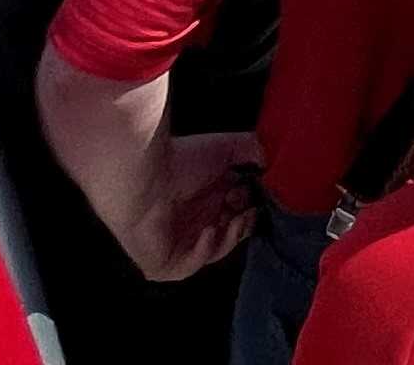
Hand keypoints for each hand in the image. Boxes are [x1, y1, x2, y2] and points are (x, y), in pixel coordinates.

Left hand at [120, 131, 264, 281]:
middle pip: (231, 234)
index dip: (251, 207)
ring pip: (215, 252)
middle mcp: (196, 222)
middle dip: (244, 223)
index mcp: (209, 200)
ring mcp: (180, 245)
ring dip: (229, 238)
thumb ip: (252, 150)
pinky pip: (190, 266)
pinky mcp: (164, 263)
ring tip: (231, 220)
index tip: (258, 196)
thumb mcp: (226, 148)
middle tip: (247, 210)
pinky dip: (204, 251)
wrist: (142, 175)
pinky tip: (208, 231)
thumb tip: (271, 162)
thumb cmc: (181, 159)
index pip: (239, 213)